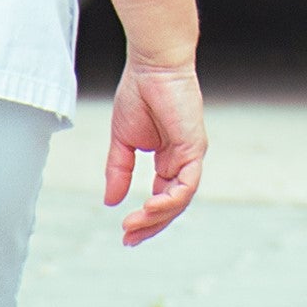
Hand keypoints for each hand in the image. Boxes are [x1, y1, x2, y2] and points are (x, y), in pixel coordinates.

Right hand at [104, 57, 204, 245]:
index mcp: (169, 158)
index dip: (146, 218)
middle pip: (173, 204)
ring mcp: (191, 154)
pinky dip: (170, 200)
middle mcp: (183, 160)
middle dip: (151, 226)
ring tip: (133, 225)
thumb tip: (111, 202)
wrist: (151, 66)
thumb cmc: (139, 93)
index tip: (125, 234)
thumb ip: (119, 171)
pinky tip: (148, 207)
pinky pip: (186, 184)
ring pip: (180, 199)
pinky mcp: (195, 147)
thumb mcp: (122, 141)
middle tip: (129, 240)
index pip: (163, 197)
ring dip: (157, 217)